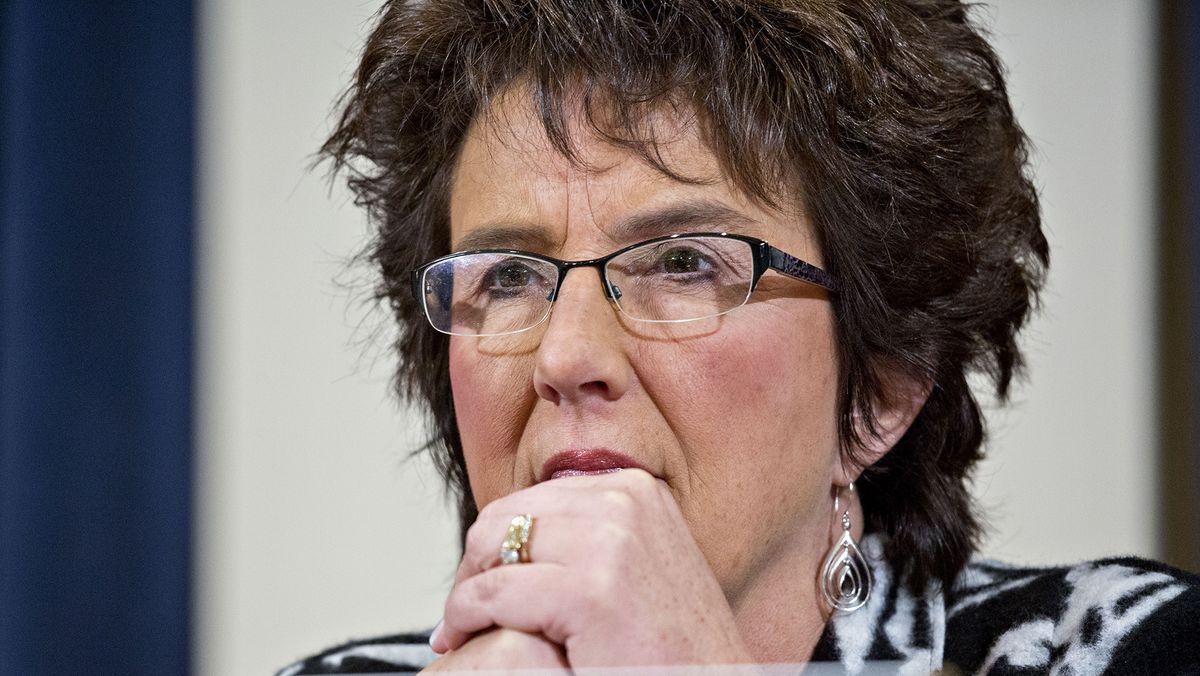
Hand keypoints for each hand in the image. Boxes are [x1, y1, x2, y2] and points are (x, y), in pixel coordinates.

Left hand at [431, 469, 751, 666]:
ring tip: (458, 630)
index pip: (533, 499)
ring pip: (491, 547)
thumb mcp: (641, 566)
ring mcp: (610, 543)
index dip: (497, 545)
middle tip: (462, 614)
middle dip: (474, 565)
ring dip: (463, 594)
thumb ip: (592, 534)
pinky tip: (463, 641)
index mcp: (636, 490)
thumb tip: (521, 525)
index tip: (482, 586)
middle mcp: (626, 502)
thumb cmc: (672, 650)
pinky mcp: (590, 591)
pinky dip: (465, 617)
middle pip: (505, 515)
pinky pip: (492, 593)